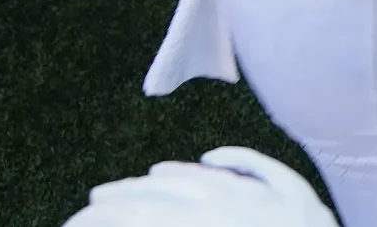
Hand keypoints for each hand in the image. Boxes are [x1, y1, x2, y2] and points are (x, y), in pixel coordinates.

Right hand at [64, 146, 339, 226]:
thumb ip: (173, 221)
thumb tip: (148, 212)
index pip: (139, 217)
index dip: (103, 220)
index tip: (74, 221)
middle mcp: (233, 213)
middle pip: (167, 197)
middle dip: (125, 199)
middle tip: (93, 203)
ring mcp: (270, 204)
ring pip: (210, 181)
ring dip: (174, 177)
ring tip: (147, 178)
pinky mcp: (302, 202)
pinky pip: (265, 172)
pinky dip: (236, 161)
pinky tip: (212, 156)